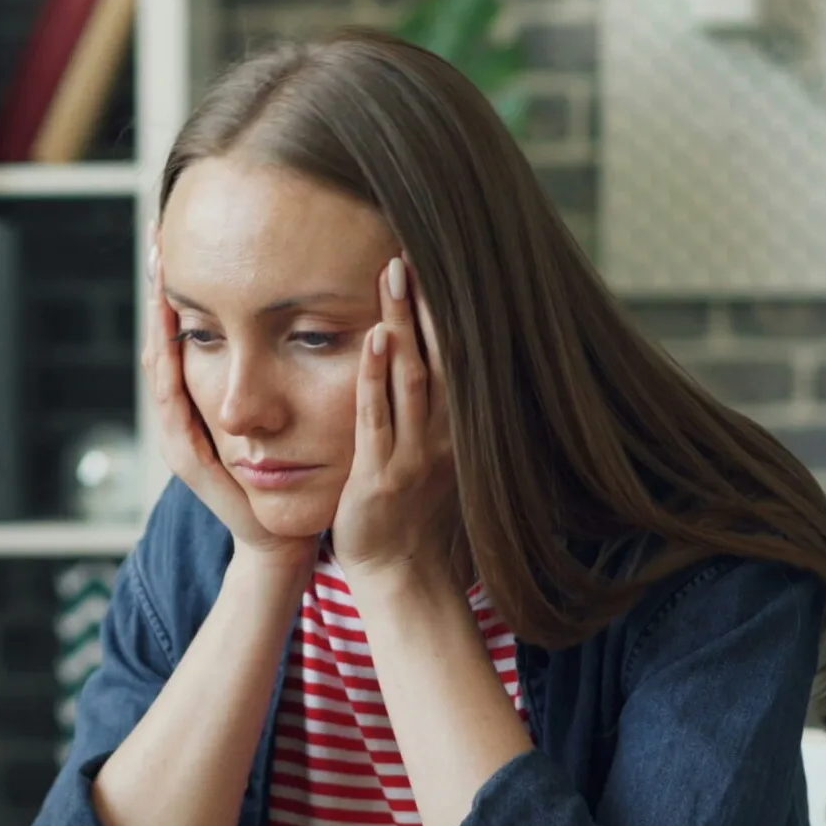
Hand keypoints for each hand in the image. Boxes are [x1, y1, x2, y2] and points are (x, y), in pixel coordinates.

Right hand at [145, 236, 314, 574]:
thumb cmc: (291, 472)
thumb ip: (283, 367)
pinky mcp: (187, 456)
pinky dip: (167, 365)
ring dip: (155, 319)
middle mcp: (182, 413)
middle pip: (161, 339)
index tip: (177, 237)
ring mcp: (178, 435)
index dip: (178, 288)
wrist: (281, 536)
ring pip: (158, 365)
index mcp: (202, 399)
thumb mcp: (284, 408)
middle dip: (157, 290)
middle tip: (155, 238)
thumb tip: (304, 309)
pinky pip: (171, 402)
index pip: (183, 331)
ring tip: (157, 273)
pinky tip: (168, 334)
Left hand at [331, 256, 462, 592]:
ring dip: (401, 324)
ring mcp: (415, 455)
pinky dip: (375, 378)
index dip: (444, 310)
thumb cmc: (411, 516)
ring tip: (393, 275)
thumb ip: (432, 412)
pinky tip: (370, 340)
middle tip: (410, 248)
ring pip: (411, 377)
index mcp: (455, 428)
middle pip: (437, 355)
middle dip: (425, 302)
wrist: (403, 577)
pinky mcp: (381, 476)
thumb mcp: (431, 456)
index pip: (453, 355)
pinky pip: (378, 419)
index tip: (433, 263)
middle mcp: (443, 435)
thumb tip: (430, 363)